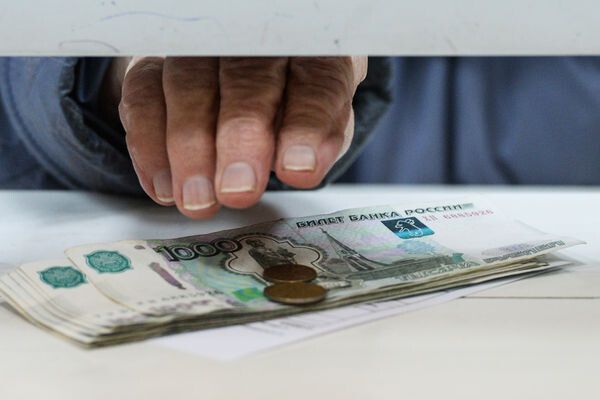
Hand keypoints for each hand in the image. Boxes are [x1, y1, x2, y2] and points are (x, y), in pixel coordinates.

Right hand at [111, 56, 367, 218]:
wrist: (245, 92)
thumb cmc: (289, 110)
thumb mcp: (321, 126)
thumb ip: (319, 142)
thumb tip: (303, 168)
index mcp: (308, 53)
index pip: (313, 80)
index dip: (305, 125)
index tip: (298, 169)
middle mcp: (251, 43)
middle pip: (246, 79)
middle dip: (240, 139)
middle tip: (238, 191)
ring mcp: (198, 50)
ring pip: (188, 85)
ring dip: (189, 149)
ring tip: (198, 200)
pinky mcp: (153, 65)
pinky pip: (143, 98)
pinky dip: (149, 147)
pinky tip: (165, 188)